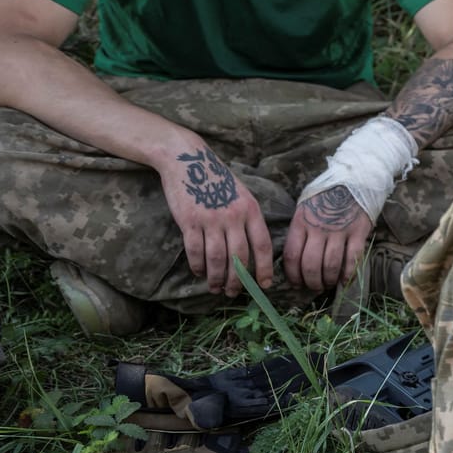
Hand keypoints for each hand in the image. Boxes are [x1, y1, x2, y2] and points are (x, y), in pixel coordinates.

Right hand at [158, 145, 273, 295]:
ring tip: (216, 288)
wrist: (188, 159)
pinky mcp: (189, 221)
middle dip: (238, 280)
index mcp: (251, 210)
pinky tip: (199, 273)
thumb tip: (253, 250)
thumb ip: (248, 219)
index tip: (264, 285)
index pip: (262, 245)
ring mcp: (211, 219)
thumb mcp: (242, 195)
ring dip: (217, 278)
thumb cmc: (218, 180)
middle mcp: (233, 216)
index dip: (264, 268)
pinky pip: (195, 251)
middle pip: (240, 257)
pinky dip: (198, 266)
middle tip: (234, 292)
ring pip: (217, 259)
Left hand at [284, 186, 374, 289]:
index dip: (292, 275)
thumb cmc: (326, 196)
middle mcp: (318, 228)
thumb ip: (299, 230)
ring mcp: (339, 230)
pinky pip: (352, 259)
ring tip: (328, 284)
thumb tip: (293, 259)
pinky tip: (345, 280)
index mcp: (301, 222)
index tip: (296, 283)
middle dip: (311, 281)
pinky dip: (348, 274)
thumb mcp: (304, 208)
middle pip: (309, 264)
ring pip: (330, 265)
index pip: (291, 255)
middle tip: (314, 287)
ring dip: (328, 280)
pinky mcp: (358, 232)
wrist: (355, 179)